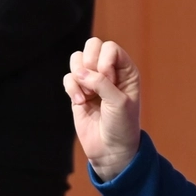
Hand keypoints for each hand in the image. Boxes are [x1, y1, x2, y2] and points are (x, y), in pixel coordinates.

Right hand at [63, 38, 141, 180]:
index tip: (109, 81)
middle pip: (92, 46)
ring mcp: (93, 81)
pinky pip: (68, 77)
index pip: (110, 47)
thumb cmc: (122, 124)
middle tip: (96, 83)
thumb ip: (101, 83)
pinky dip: (71, 88)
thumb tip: (79, 71)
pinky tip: (81, 102)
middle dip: (89, 63)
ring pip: (77, 59)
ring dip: (79, 75)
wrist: (110, 148)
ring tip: (88, 94)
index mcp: (126, 70)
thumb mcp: (119, 102)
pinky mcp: (78, 92)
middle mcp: (110, 72)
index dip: (105, 61)